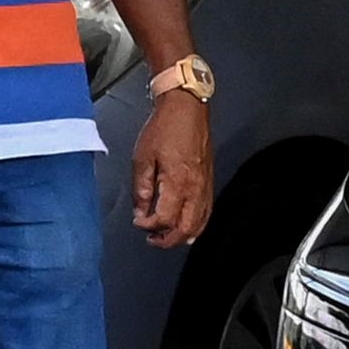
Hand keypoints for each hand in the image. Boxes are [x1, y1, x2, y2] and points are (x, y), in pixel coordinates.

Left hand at [133, 93, 212, 248]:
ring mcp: (205, 186)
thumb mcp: (142, 157)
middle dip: (167, 240)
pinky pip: (207, 212)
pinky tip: (187, 226)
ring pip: (200, 224)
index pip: (164, 219)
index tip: (139, 222)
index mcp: (177, 181)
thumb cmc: (166, 127)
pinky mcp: (209, 181)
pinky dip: (197, 225)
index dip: (149, 226)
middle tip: (152, 239)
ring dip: (183, 235)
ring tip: (166, 236)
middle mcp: (195, 187)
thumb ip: (140, 188)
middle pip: (186, 228)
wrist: (187, 108)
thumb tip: (140, 210)